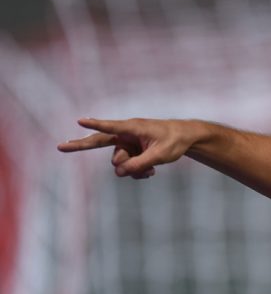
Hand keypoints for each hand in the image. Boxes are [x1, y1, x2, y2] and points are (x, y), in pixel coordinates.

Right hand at [57, 117, 196, 178]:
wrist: (186, 138)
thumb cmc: (174, 141)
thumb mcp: (160, 155)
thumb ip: (140, 163)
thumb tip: (119, 172)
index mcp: (132, 127)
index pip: (110, 126)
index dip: (94, 125)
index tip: (79, 121)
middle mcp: (126, 134)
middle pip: (99, 143)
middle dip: (82, 146)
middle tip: (60, 146)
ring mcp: (128, 143)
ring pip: (118, 161)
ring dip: (130, 169)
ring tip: (150, 171)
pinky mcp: (132, 151)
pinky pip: (127, 166)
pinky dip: (136, 171)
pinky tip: (150, 173)